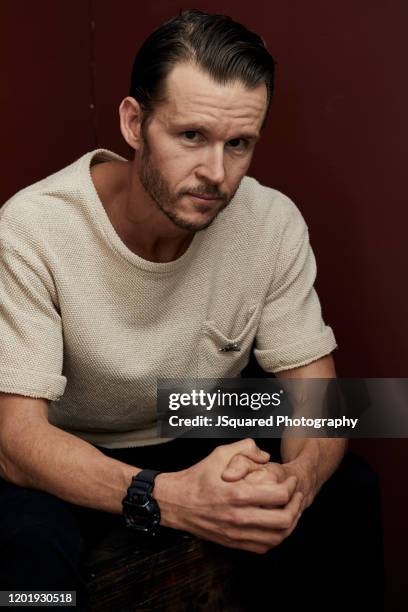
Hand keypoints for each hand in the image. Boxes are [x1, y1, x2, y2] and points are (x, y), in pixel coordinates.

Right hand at [154, 438, 301, 553]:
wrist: (175, 502)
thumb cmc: (198, 476)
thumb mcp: (219, 453)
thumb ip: (246, 448)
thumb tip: (266, 455)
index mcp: (237, 494)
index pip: (279, 496)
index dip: (291, 487)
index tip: (291, 480)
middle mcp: (239, 517)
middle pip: (283, 520)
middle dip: (297, 506)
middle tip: (297, 495)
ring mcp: (236, 534)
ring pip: (277, 538)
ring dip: (290, 524)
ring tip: (291, 510)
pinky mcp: (233, 543)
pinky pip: (263, 547)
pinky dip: (276, 538)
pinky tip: (276, 525)